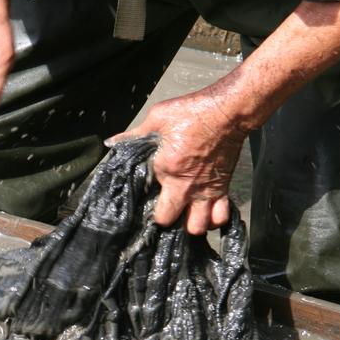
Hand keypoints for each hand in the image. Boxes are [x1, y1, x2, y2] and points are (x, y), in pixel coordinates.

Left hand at [107, 88, 247, 234]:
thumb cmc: (192, 112)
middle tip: (165, 209)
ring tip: (186, 214)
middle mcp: (186, 186)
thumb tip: (111, 142)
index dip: (147, 206)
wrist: (228, 112)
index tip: (146, 200)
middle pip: (171, 222)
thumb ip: (134, 135)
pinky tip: (208, 213)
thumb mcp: (158, 118)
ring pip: (198, 227)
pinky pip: (221, 217)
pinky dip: (215, 220)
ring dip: (191, 224)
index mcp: (167, 170)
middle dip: (166, 220)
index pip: (151, 200)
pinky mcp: (223, 188)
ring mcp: (206, 191)